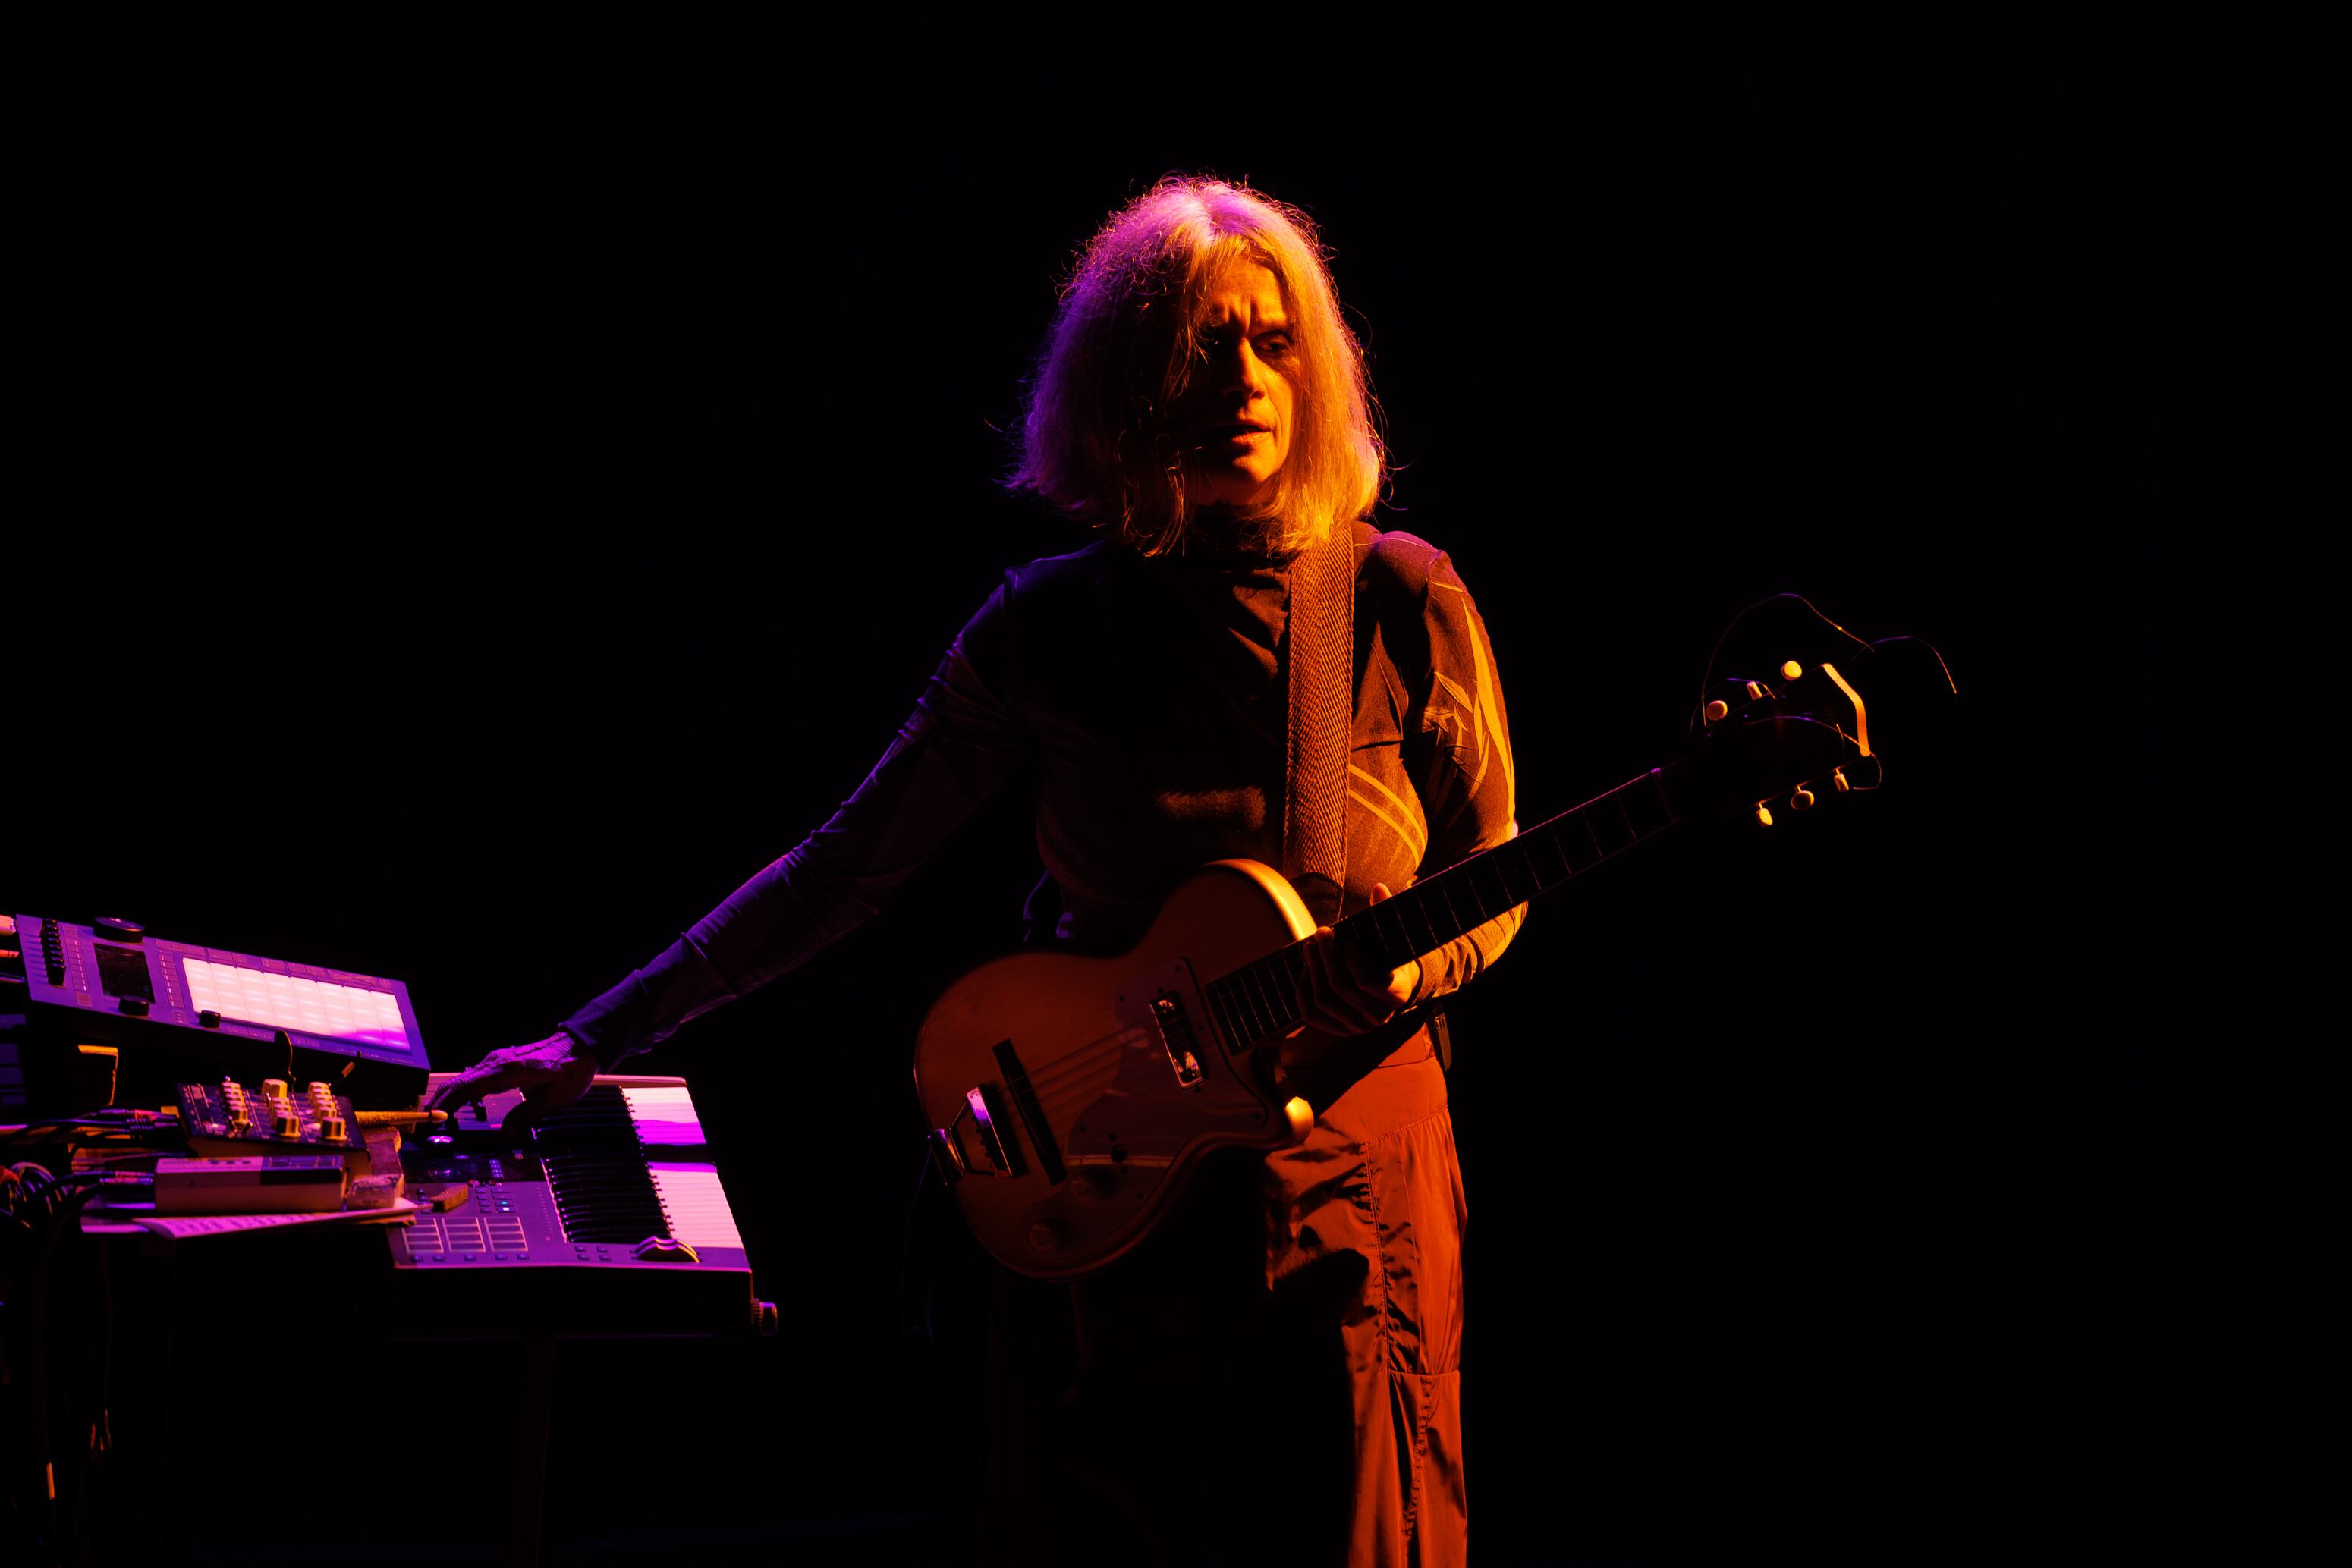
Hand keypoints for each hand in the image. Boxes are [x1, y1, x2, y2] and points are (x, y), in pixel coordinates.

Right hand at [424, 1032, 598, 1133]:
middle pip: (458, 1083)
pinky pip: (471, 1078)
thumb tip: (504, 1137)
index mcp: (509, 1070)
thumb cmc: (571, 1071)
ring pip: (462, 1079)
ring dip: (444, 1099)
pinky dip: (457, 1093)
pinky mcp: (498, 1063)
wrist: (580, 1047)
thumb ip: (526, 1117)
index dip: (447, 1105)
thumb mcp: (553, 1099)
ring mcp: (496, 1060)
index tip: (431, 1121)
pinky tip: (452, 1108)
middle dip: (437, 1104)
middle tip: (421, 1127)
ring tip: (430, 1120)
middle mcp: (497, 1062)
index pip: (468, 1088)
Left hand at [1297, 882, 1421, 1036]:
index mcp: (1398, 994)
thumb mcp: (1393, 937)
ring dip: (1313, 970)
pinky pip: (1311, 1016)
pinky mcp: (1338, 1030)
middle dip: (1327, 956)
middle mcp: (1379, 1016)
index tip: (1346, 939)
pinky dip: (1303, 992)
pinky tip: (1305, 971)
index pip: (1369, 981)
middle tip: (1321, 932)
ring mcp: (1357, 1027)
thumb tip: (1378, 888)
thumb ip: (1386, 914)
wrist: (1390, 988)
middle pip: (1341, 988)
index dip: (1352, 959)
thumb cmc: (1389, 957)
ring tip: (1310, 947)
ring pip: (1324, 1001)